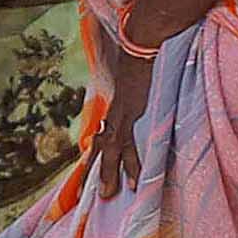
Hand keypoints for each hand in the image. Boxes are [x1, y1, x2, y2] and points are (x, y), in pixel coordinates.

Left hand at [87, 21, 147, 198]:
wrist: (143, 41)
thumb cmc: (145, 56)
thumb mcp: (138, 79)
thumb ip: (139, 91)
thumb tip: (145, 97)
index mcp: (118, 105)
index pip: (103, 133)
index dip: (97, 152)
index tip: (92, 169)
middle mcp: (116, 112)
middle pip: (101, 146)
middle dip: (96, 170)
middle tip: (92, 193)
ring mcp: (123, 114)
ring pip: (112, 151)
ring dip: (109, 174)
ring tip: (108, 195)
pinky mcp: (133, 114)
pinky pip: (131, 145)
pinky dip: (131, 164)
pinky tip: (134, 181)